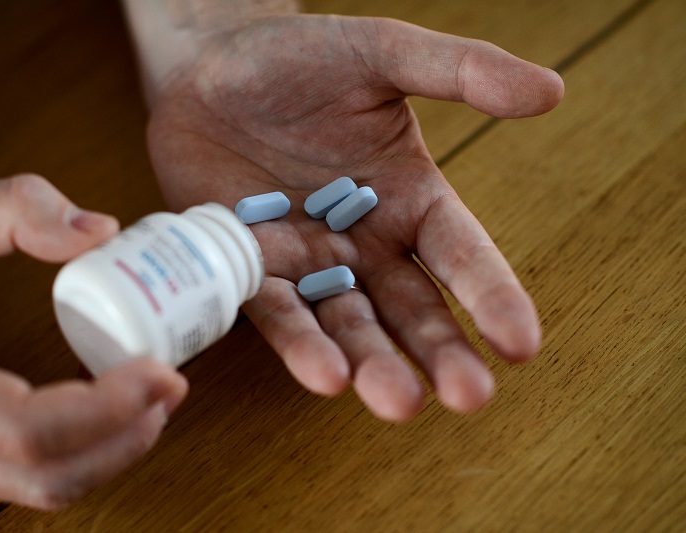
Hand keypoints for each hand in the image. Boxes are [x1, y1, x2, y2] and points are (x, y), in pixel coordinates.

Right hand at [0, 175, 187, 508]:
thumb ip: (13, 210)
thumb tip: (102, 231)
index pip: (24, 428)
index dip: (105, 410)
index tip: (162, 371)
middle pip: (43, 474)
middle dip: (123, 437)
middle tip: (173, 384)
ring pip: (40, 489)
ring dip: (112, 453)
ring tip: (156, 401)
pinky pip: (29, 476)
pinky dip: (86, 452)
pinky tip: (117, 412)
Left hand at [137, 13, 562, 419]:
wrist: (209, 67)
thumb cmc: (299, 57)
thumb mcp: (382, 53)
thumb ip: (460, 71)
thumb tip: (550, 91)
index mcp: (409, 198)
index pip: (461, 254)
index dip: (491, 296)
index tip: (521, 344)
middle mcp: (365, 241)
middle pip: (412, 308)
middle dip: (440, 353)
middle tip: (468, 397)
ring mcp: (309, 261)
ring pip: (350, 324)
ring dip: (373, 364)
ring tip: (397, 402)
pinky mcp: (252, 268)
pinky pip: (277, 311)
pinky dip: (299, 343)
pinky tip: (324, 375)